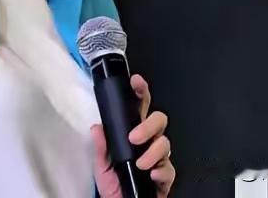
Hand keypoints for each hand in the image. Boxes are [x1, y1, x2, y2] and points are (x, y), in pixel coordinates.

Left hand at [90, 73, 175, 197]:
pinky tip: (152, 174)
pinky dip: (161, 170)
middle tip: (134, 137)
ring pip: (165, 143)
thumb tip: (97, 128)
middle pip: (159, 120)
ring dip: (152, 151)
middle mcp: (148, 142)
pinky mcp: (165, 177)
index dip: (140, 91)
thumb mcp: (101, 165)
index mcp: (132, 132)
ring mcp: (158, 158)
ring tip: (140, 163)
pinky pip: (170, 168)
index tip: (136, 82)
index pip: (139, 107)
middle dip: (149, 125)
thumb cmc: (113, 185)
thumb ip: (100, 146)